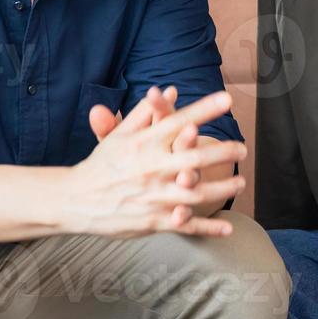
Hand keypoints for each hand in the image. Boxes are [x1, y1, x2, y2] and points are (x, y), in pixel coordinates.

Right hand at [57, 90, 245, 237]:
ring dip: (221, 189)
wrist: (75, 200)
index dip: (203, 109)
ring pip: (194, 194)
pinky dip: (207, 228)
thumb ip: (146, 112)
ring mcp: (153, 197)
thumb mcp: (121, 134)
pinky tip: (228, 227)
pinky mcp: (152, 221)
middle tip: (242, 149)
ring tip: (241, 182)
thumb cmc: (102, 163)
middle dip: (221, 152)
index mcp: (144, 143)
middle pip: (193, 158)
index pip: (177, 121)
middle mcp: (150, 168)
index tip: (227, 99)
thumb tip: (170, 90)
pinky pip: (184, 225)